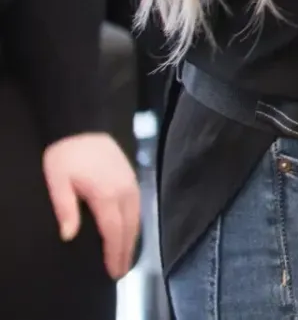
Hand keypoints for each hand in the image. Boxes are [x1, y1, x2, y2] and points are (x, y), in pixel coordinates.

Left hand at [43, 132, 139, 278]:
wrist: (85, 126)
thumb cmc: (68, 154)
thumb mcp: (57, 180)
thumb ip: (65, 208)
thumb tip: (69, 235)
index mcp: (106, 194)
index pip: (113, 230)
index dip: (113, 252)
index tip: (113, 270)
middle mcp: (124, 191)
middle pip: (129, 228)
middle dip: (125, 251)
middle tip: (120, 271)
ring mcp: (132, 184)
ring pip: (137, 218)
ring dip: (132, 240)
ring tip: (126, 258)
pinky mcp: (133, 179)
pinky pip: (138, 208)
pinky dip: (136, 225)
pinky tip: (130, 232)